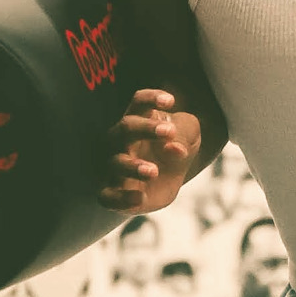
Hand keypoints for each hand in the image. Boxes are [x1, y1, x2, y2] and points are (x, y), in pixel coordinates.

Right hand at [101, 90, 198, 213]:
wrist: (164, 184)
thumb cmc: (173, 150)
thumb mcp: (188, 137)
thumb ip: (184, 135)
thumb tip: (175, 149)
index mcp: (139, 119)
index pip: (139, 102)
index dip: (151, 98)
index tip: (170, 101)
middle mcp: (121, 140)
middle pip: (126, 127)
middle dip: (146, 129)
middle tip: (169, 132)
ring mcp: (113, 166)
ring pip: (116, 162)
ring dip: (134, 166)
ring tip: (154, 171)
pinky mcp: (111, 193)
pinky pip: (107, 196)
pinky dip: (121, 198)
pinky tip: (140, 198)